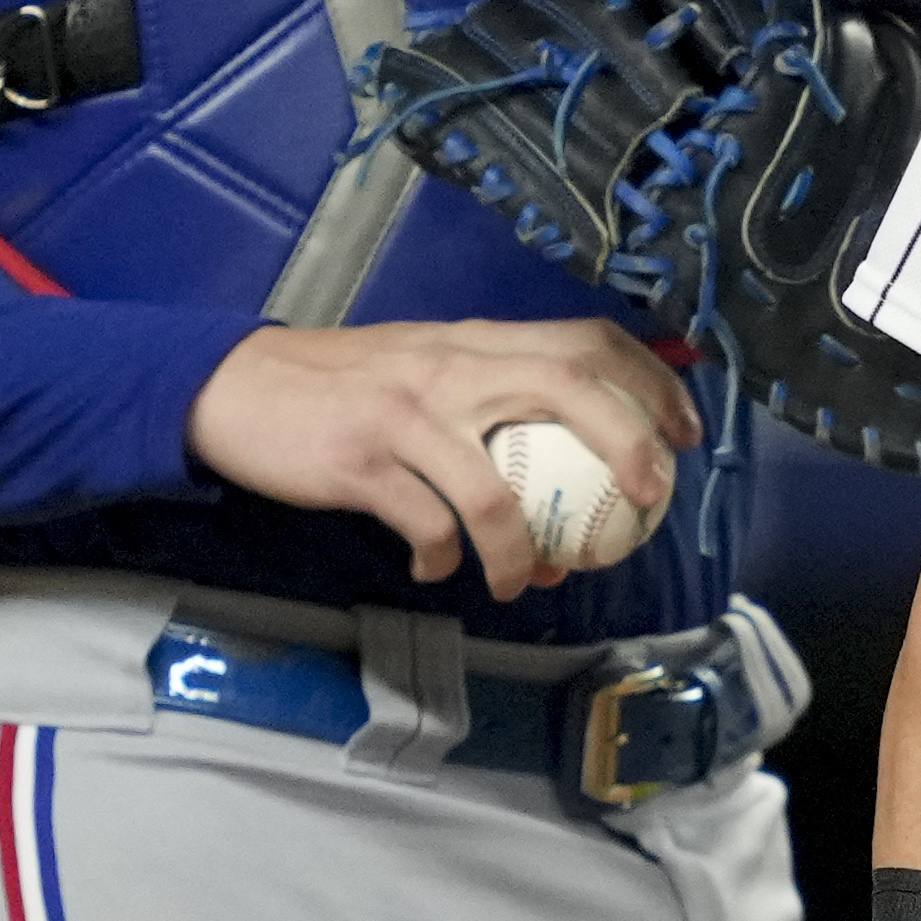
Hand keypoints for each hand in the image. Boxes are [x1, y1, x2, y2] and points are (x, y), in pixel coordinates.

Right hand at [183, 319, 694, 592]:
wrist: (236, 388)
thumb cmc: (344, 385)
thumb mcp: (426, 362)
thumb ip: (492, 386)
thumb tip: (576, 437)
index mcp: (475, 341)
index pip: (585, 340)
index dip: (648, 381)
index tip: (685, 430)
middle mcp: (451, 367)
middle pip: (568, 387)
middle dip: (628, 442)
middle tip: (649, 500)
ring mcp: (407, 414)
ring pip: (496, 491)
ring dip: (523, 550)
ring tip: (525, 580)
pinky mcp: (363, 462)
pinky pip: (428, 526)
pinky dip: (445, 556)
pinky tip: (437, 565)